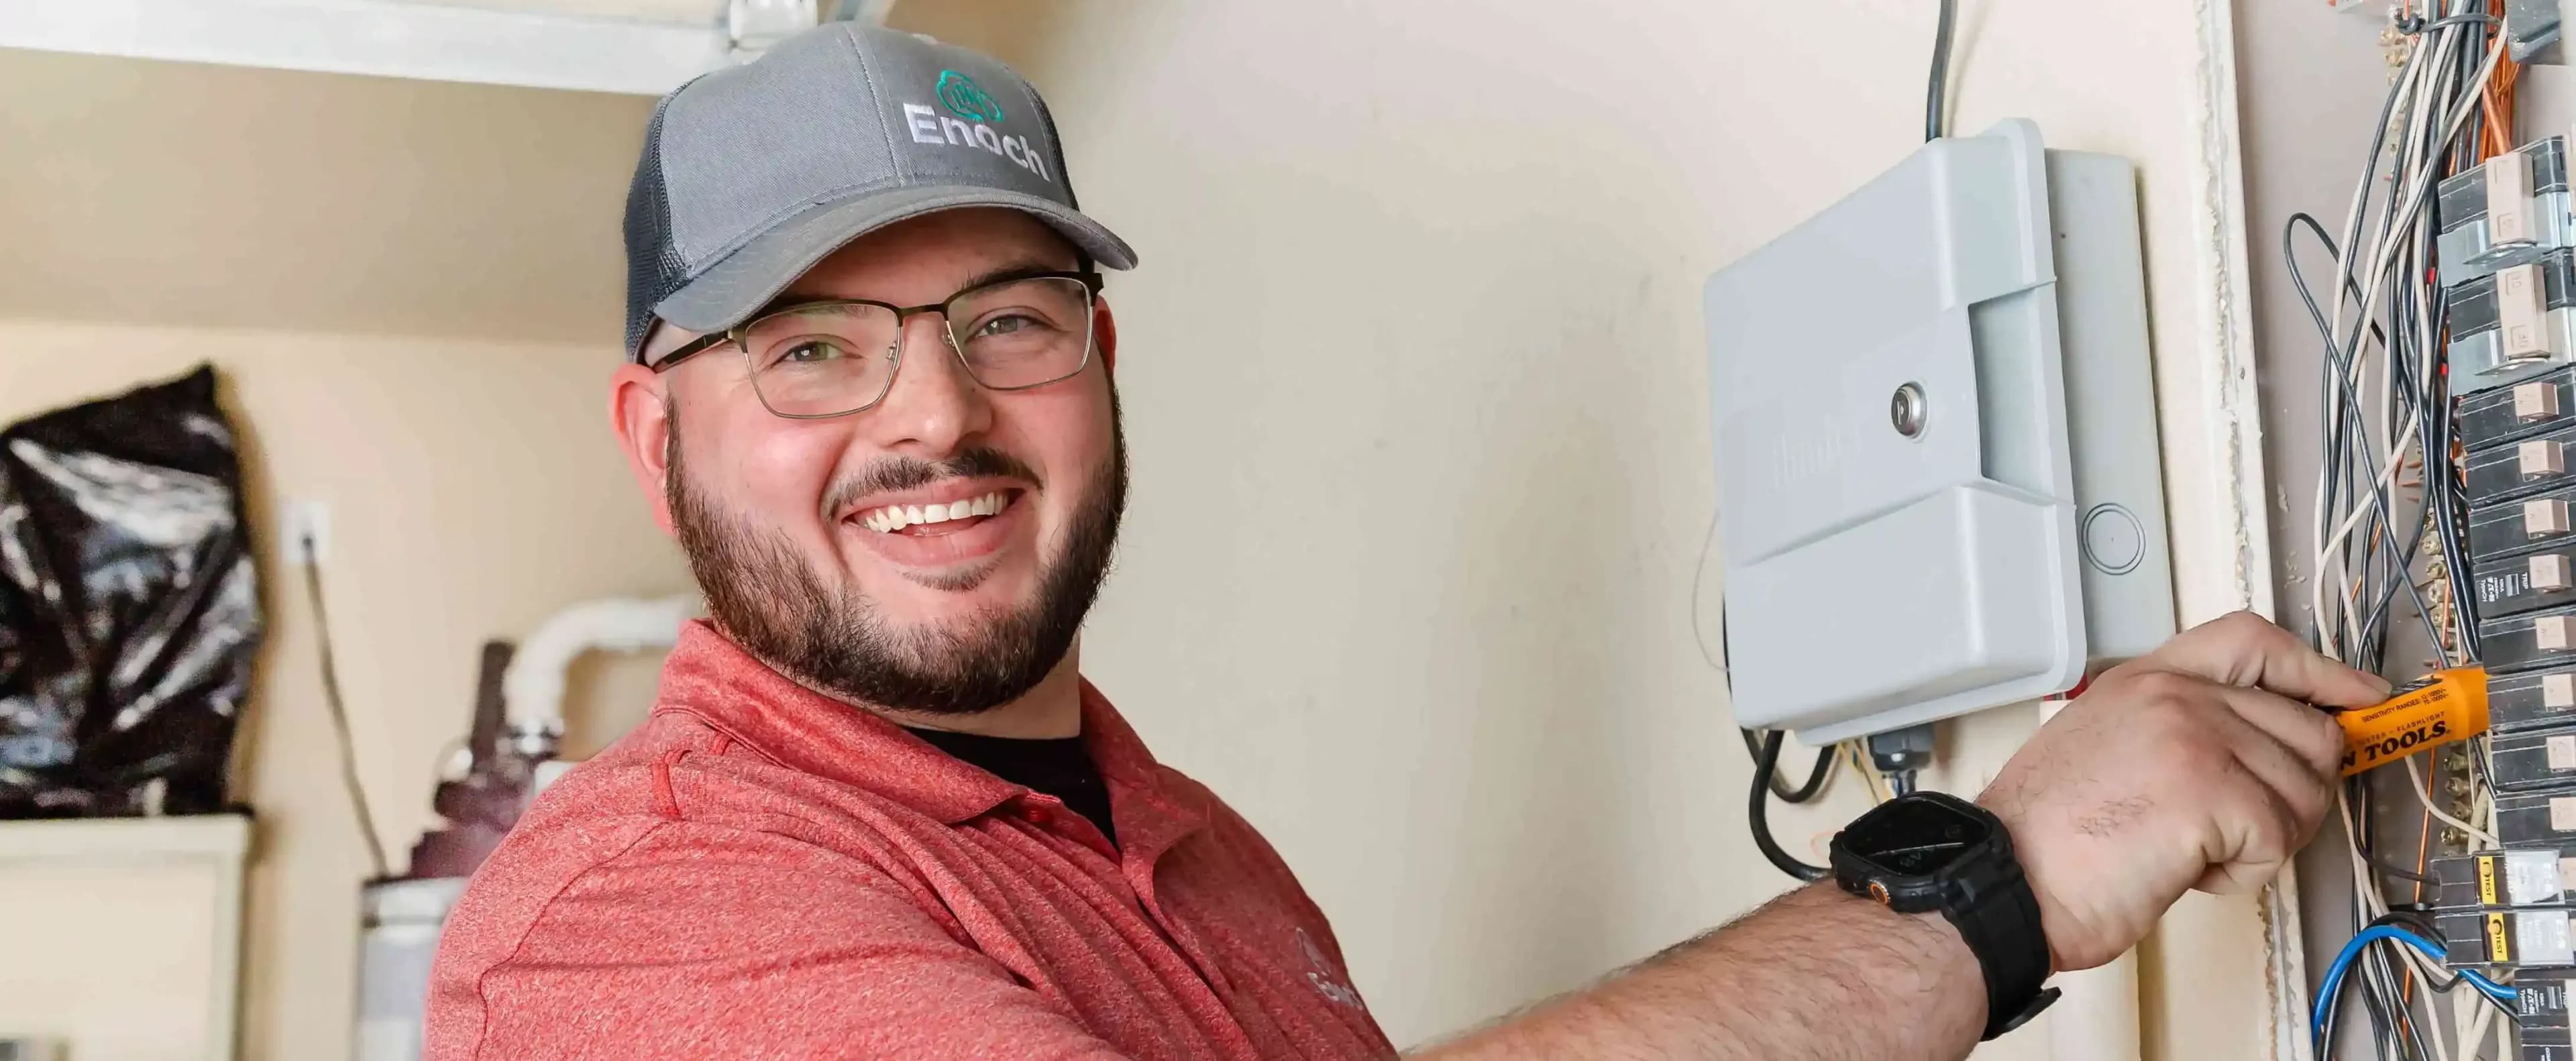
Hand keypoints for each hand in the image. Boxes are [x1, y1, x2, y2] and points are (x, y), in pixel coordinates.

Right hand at [1977, 611, 2388, 971]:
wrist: (2005, 878)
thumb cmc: (2044, 837)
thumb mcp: (2106, 745)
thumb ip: (2178, 728)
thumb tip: (2263, 750)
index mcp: (2146, 680)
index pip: (2253, 642)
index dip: (2319, 670)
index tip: (2356, 697)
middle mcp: (2175, 695)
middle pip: (2304, 728)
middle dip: (2293, 791)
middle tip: (2241, 828)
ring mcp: (2196, 736)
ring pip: (2302, 791)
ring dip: (2263, 839)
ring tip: (2193, 850)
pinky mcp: (2212, 792)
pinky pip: (2278, 838)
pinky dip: (2243, 872)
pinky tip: (2189, 870)